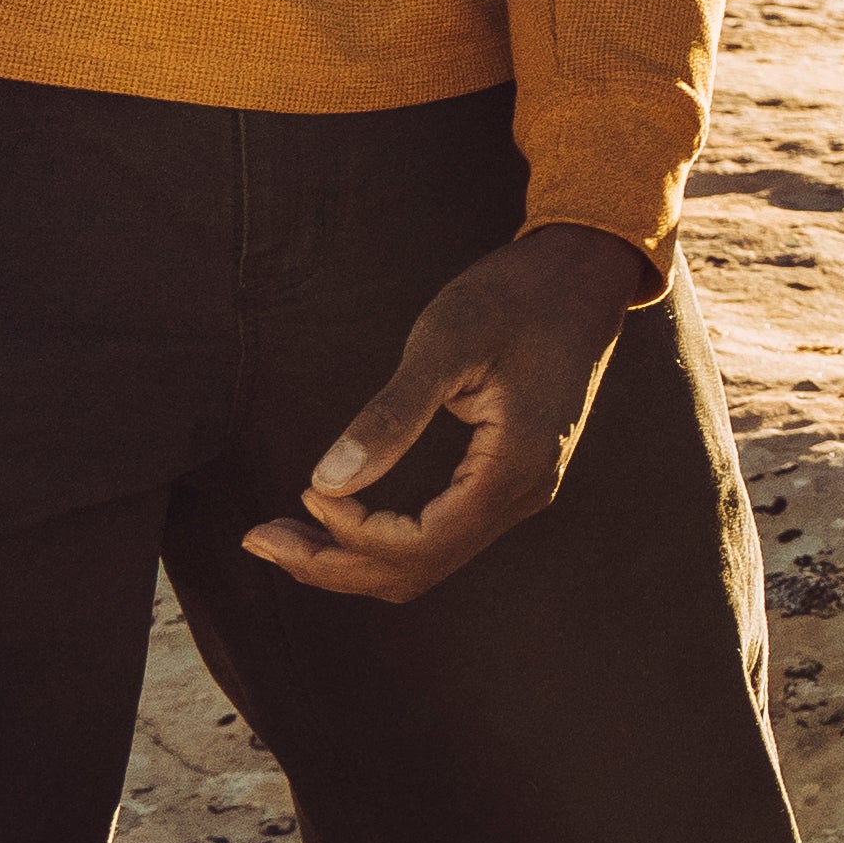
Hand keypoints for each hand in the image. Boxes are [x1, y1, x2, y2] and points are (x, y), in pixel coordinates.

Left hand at [243, 223, 655, 602]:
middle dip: (333, 563)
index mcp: (516, 466)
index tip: (307, 490)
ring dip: (352, 555)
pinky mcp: (509, 477)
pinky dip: (383, 536)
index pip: (421, 545)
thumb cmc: (516, 294)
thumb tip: (327, 481)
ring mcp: (521, 490)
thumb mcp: (449, 339)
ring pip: (426, 560)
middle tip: (258, 538)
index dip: (353, 535)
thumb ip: (392, 413)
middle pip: (417, 569)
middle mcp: (524, 493)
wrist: (585, 272)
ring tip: (285, 533)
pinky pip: (440, 533)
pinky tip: (340, 511)